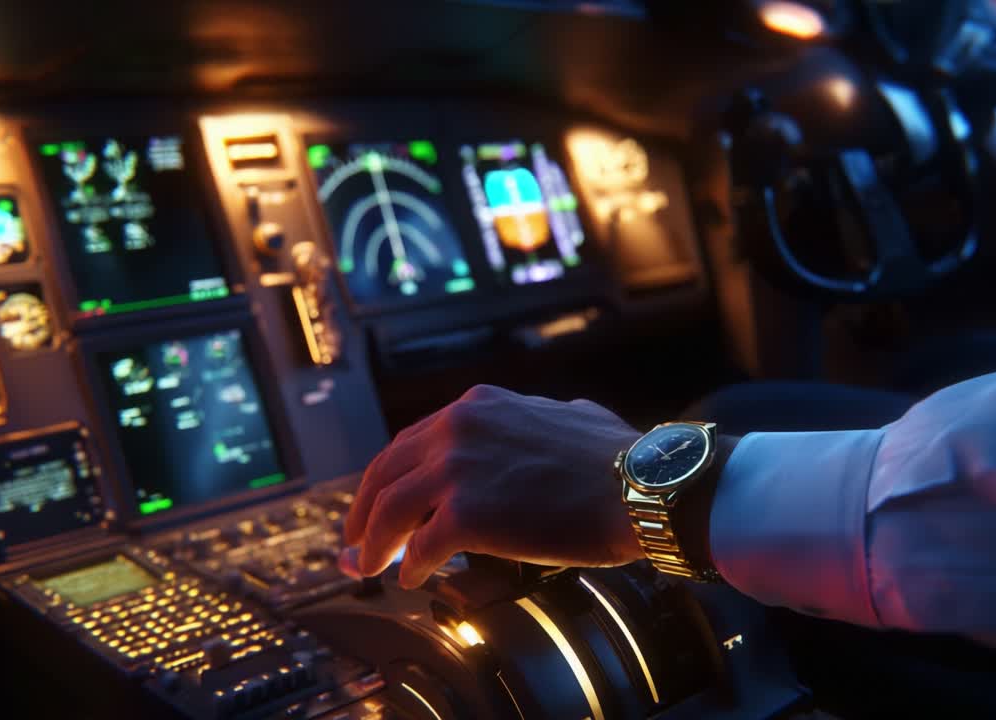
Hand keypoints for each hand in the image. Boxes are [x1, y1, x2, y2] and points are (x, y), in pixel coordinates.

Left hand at [339, 385, 644, 588]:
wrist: (640, 487)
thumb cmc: (616, 458)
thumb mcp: (565, 414)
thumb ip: (533, 419)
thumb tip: (538, 422)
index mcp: (477, 406)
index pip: (409, 441)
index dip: (387, 476)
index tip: (378, 499)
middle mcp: (458, 428)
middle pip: (386, 473)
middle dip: (363, 511)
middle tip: (355, 541)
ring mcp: (458, 469)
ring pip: (390, 511)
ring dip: (374, 544)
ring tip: (369, 568)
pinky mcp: (467, 514)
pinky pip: (420, 547)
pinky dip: (410, 567)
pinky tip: (413, 578)